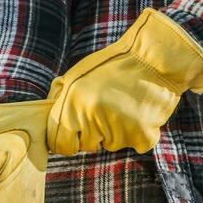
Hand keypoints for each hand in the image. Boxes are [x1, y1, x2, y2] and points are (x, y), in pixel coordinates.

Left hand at [46, 8, 202, 155]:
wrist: (155, 57)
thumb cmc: (114, 65)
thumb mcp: (76, 74)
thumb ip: (59, 97)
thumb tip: (48, 119)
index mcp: (72, 104)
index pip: (59, 143)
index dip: (66, 140)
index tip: (75, 134)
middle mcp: (91, 118)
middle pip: (85, 146)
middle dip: (93, 134)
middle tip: (107, 110)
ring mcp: (116, 128)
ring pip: (110, 145)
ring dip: (116, 131)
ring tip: (125, 105)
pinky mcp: (140, 135)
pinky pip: (135, 144)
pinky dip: (138, 132)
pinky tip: (140, 111)